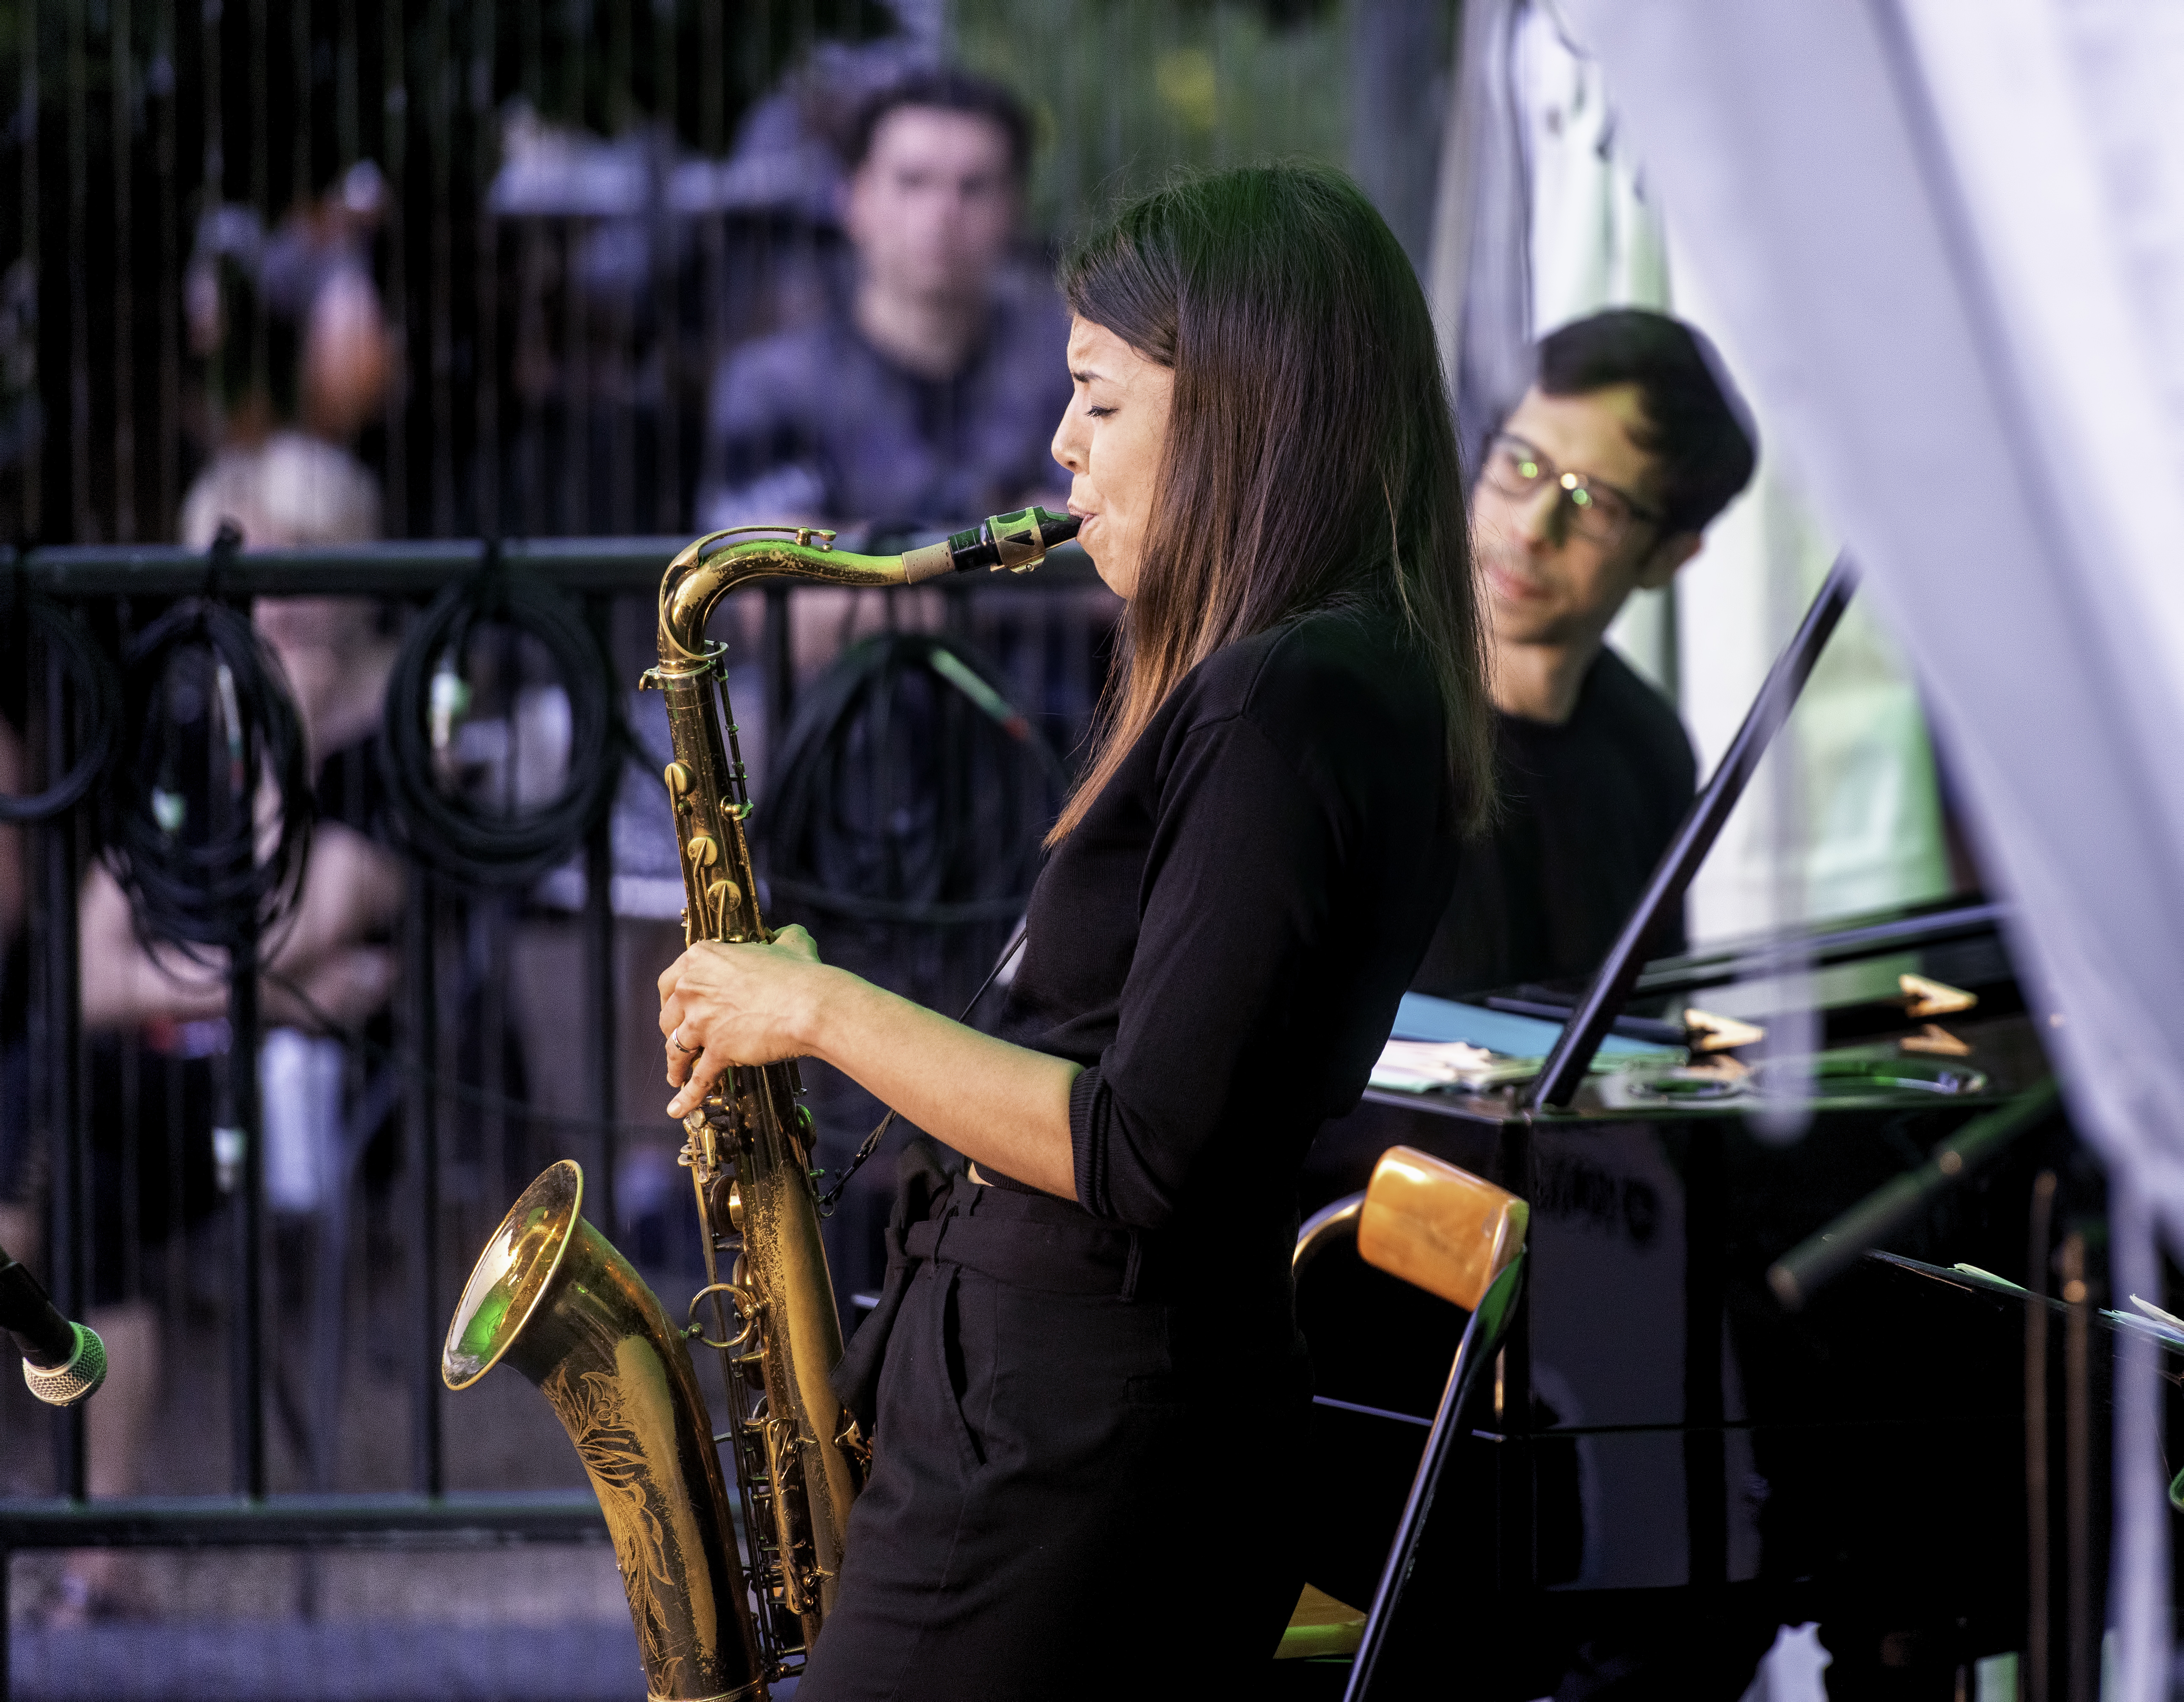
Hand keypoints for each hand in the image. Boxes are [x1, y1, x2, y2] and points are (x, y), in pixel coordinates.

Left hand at [659, 925, 827, 1118]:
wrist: (813, 1004)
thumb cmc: (802, 974)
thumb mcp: (791, 942)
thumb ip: (779, 937)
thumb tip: (783, 935)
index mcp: (703, 958)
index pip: (670, 980)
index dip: (672, 999)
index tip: (676, 1009)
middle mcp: (693, 987)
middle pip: (668, 1016)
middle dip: (671, 1031)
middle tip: (682, 1040)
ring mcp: (702, 1020)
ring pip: (676, 1048)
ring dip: (675, 1065)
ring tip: (675, 1077)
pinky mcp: (717, 1048)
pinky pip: (697, 1078)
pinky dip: (686, 1096)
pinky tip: (677, 1108)